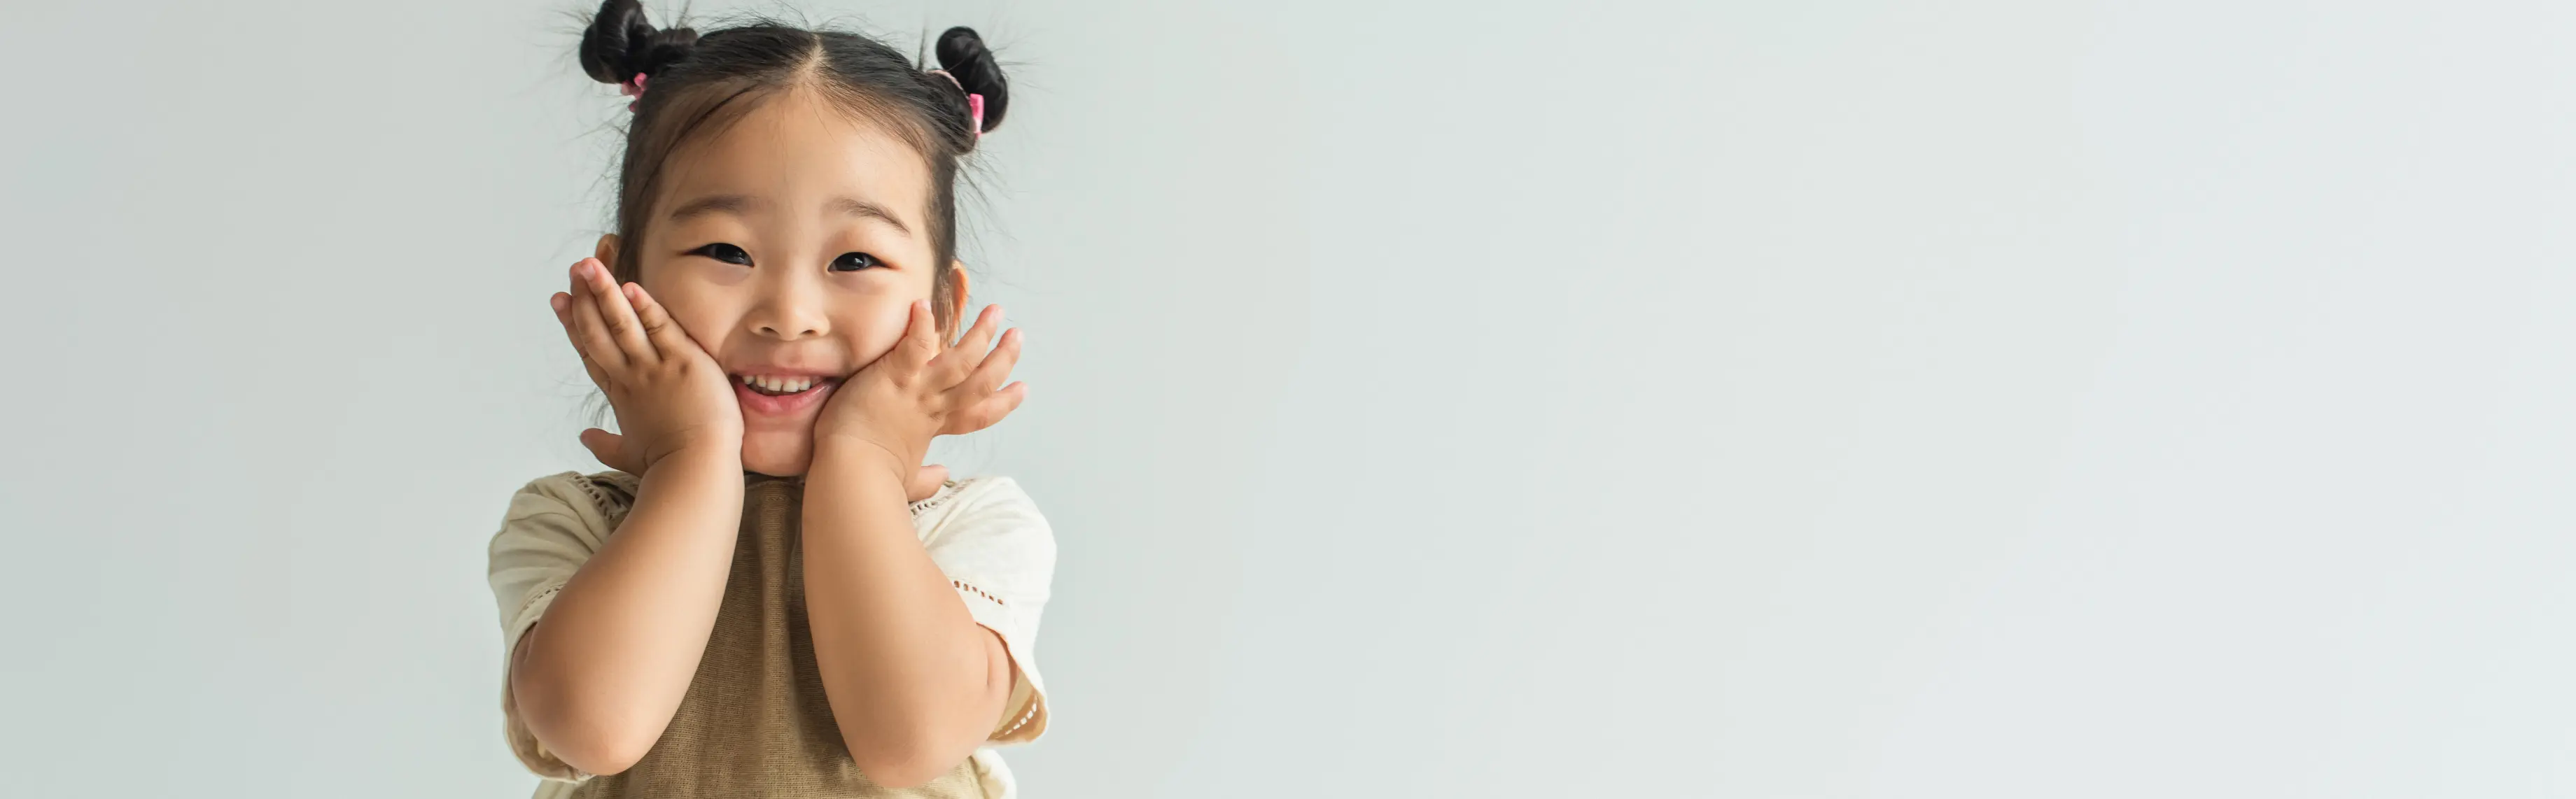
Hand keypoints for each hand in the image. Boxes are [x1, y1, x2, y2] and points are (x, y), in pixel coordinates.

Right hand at [551, 257, 743, 474]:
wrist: (694, 472)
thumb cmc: (668, 467)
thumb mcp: (630, 454)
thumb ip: (606, 444)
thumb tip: (584, 439)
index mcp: (620, 394)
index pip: (590, 351)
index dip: (572, 324)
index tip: (558, 300)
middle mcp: (631, 377)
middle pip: (598, 330)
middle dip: (583, 297)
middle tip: (573, 269)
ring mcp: (654, 368)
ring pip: (620, 323)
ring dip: (602, 291)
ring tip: (588, 264)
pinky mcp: (682, 362)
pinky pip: (659, 327)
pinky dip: (644, 306)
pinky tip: (629, 284)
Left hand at [816, 300, 1026, 481]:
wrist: (849, 475)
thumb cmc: (869, 479)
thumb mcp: (904, 479)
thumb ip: (925, 478)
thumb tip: (942, 477)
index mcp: (935, 427)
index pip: (979, 414)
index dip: (1003, 401)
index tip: (1022, 388)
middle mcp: (932, 407)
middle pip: (979, 381)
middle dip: (1003, 358)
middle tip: (1017, 335)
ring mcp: (916, 391)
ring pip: (960, 361)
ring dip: (981, 336)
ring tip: (996, 312)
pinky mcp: (893, 378)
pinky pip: (913, 347)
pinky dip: (921, 326)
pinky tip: (925, 304)